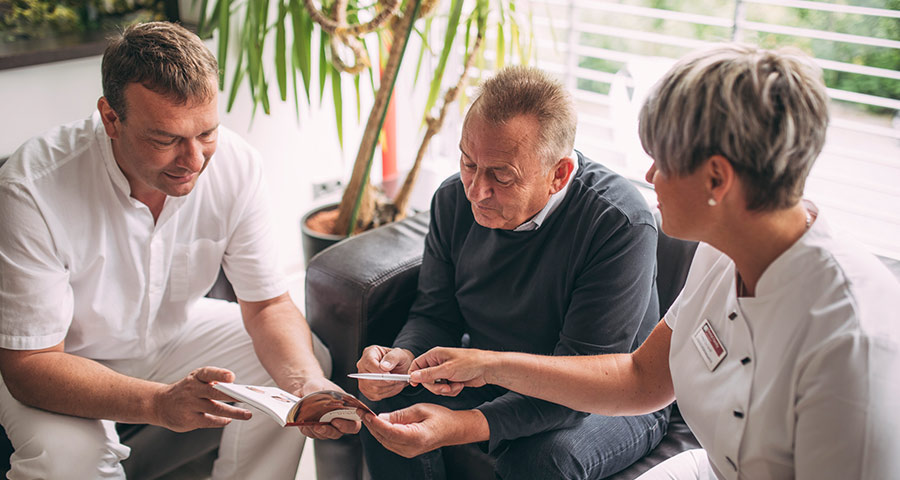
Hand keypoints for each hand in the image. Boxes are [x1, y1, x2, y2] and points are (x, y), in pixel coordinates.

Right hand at [152, 367, 252, 431]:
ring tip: (247, 414)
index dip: (220, 374)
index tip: (231, 377)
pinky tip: (229, 420)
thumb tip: (236, 387)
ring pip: (216, 408)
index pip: (208, 373)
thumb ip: (214, 381)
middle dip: (233, 395)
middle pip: (215, 392)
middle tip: (248, 398)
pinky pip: (210, 421)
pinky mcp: (189, 420)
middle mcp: (192, 390)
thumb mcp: (196, 380)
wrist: (160, 404)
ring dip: (234, 412)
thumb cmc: (185, 390)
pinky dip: (222, 421)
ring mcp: (190, 405)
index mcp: (196, 377)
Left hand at [295, 376, 361, 438]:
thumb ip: (323, 392)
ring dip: (316, 431)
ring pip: (325, 436)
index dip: (347, 426)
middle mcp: (338, 419)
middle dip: (329, 431)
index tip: (335, 421)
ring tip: (310, 423)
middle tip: (320, 426)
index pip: (353, 424)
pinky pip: (312, 434)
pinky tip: (304, 423)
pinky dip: (308, 430)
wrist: (304, 388)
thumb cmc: (318, 385)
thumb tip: (324, 399)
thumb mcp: (321, 386)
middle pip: (338, 433)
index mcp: (346, 409)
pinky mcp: (314, 429)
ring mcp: (326, 425)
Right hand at [356, 345, 413, 400]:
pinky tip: (392, 387)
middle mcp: (363, 365)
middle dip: (385, 381)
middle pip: (368, 378)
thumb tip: (384, 367)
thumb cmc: (399, 360)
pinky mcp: (366, 389)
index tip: (390, 375)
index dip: (378, 370)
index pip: (369, 362)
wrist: (401, 369)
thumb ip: (392, 358)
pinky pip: (374, 395)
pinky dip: (386, 393)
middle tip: (397, 380)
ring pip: (372, 388)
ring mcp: (363, 378)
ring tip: (397, 382)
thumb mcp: (400, 354)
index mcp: (369, 353)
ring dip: (388, 388)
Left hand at [360, 404, 486, 457]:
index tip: (365, 413)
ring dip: (374, 428)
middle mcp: (410, 448)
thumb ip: (400, 415)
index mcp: (416, 437)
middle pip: (384, 438)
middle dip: (370, 424)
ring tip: (366, 415)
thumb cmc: (441, 417)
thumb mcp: (420, 409)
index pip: (389, 431)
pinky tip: (377, 423)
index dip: (375, 423)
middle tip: (361, 411)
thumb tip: (381, 417)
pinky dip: (382, 432)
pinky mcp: (406, 450)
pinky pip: (389, 442)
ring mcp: (408, 451)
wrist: (454, 429)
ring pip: (384, 441)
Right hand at [409, 347, 490, 395]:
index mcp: (435, 356)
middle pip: (426, 380)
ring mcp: (445, 372)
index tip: (416, 384)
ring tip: (455, 385)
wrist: (487, 369)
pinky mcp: (451, 380)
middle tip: (445, 387)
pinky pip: (445, 390)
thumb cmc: (470, 363)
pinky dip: (452, 390)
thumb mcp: (447, 370)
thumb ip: (429, 374)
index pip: (417, 365)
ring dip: (446, 390)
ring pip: (436, 387)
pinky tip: (460, 385)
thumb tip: (414, 376)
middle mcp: (438, 363)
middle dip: (436, 387)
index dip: (415, 375)